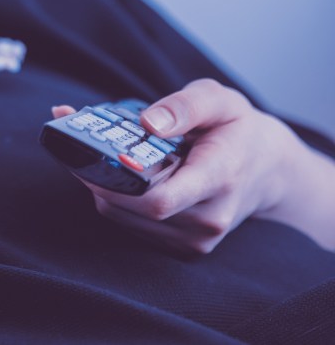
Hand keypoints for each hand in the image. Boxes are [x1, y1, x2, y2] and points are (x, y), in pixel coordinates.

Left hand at [54, 79, 334, 253]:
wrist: (268, 169)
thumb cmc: (237, 129)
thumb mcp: (220, 100)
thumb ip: (185, 106)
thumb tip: (147, 122)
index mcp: (220, 178)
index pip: (161, 200)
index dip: (118, 185)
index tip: (96, 157)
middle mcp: (209, 218)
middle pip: (131, 208)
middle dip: (98, 176)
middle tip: (81, 144)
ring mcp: (197, 239)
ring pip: (122, 217)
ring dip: (102, 187)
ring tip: (103, 156)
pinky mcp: (184, 248)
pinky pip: (130, 225)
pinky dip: (115, 200)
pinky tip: (121, 177)